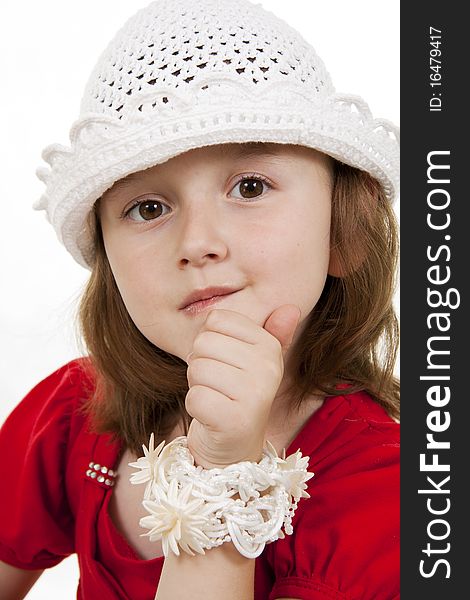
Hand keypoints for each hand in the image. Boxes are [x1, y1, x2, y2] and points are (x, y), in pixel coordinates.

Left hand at [185, 304, 300, 468]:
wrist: (234, 447)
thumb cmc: (236, 396)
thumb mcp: (253, 361)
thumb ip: (269, 333)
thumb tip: (290, 308)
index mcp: (269, 347)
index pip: (216, 320)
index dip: (210, 340)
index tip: (224, 362)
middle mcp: (267, 368)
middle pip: (203, 342)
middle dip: (200, 364)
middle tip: (217, 384)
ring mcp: (254, 394)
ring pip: (196, 368)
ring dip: (197, 386)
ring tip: (216, 398)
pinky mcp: (234, 420)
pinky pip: (194, 396)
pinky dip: (195, 408)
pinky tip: (212, 416)